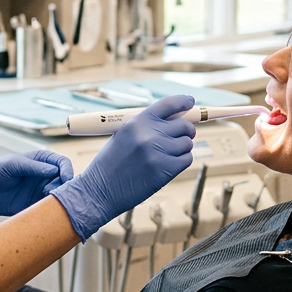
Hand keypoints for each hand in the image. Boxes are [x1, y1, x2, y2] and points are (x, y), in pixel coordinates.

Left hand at [0, 150, 73, 220]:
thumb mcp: (12, 165)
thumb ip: (33, 167)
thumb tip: (54, 170)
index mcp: (40, 161)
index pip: (62, 163)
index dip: (67, 170)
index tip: (65, 178)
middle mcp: (44, 176)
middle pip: (65, 180)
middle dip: (63, 186)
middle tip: (53, 192)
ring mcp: (40, 191)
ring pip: (59, 196)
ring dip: (58, 199)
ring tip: (46, 201)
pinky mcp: (35, 206)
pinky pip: (48, 209)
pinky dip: (50, 211)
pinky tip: (44, 211)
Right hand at [49, 94, 194, 240]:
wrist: (100, 191)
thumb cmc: (111, 163)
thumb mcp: (123, 135)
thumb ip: (146, 126)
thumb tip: (174, 119)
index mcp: (137, 122)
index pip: (169, 104)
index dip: (183, 101)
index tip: (191, 102)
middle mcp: (149, 134)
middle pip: (184, 124)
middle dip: (186, 130)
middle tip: (180, 137)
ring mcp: (158, 152)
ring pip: (187, 143)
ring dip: (182, 148)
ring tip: (166, 155)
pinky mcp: (165, 170)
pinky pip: (187, 159)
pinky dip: (181, 161)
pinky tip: (168, 165)